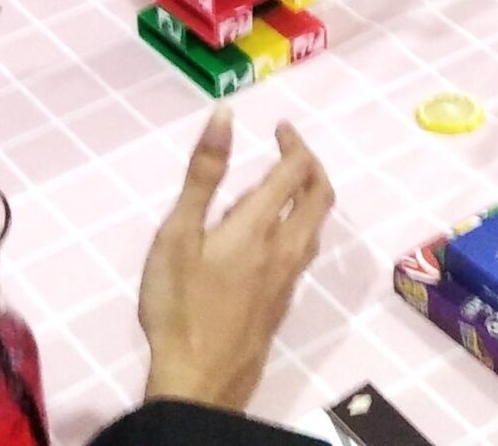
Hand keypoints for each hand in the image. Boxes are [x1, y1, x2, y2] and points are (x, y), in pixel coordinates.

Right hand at [139, 109, 333, 412]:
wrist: (200, 379)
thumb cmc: (180, 305)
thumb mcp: (178, 234)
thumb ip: (203, 175)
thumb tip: (225, 118)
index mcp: (259, 225)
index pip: (294, 170)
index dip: (293, 142)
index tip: (280, 126)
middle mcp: (284, 248)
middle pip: (319, 196)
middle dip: (310, 165)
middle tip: (288, 147)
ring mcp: (287, 279)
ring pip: (313, 227)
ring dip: (305, 197)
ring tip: (269, 189)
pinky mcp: (281, 303)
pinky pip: (300, 251)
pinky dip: (294, 227)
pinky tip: (263, 239)